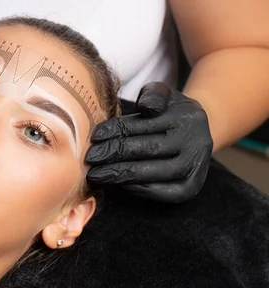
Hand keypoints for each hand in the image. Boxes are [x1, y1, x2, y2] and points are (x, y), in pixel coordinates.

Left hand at [86, 82, 212, 203]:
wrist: (197, 134)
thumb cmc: (169, 112)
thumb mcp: (163, 95)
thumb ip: (153, 95)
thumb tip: (146, 108)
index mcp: (187, 118)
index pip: (144, 125)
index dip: (116, 131)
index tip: (94, 137)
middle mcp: (195, 144)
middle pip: (146, 150)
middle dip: (113, 154)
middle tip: (90, 159)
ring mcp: (195, 168)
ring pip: (152, 173)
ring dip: (120, 174)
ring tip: (96, 174)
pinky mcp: (190, 188)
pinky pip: (161, 192)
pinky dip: (138, 189)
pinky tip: (118, 184)